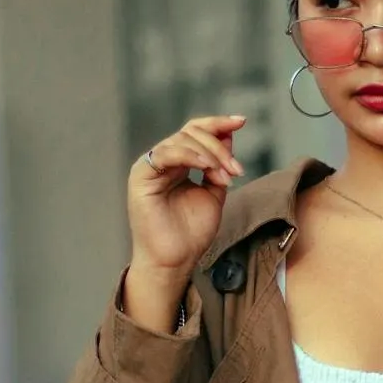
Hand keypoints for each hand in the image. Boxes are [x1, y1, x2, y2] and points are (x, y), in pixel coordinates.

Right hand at [127, 115, 246, 275]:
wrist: (176, 261)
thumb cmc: (192, 234)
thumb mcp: (214, 193)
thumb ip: (219, 165)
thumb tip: (228, 136)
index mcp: (177, 163)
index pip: (195, 132)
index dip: (218, 124)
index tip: (241, 121)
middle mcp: (162, 161)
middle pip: (191, 132)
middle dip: (219, 146)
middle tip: (236, 169)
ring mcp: (149, 167)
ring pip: (182, 140)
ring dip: (210, 154)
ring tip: (226, 176)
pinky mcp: (141, 177)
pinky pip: (166, 154)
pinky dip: (190, 156)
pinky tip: (207, 167)